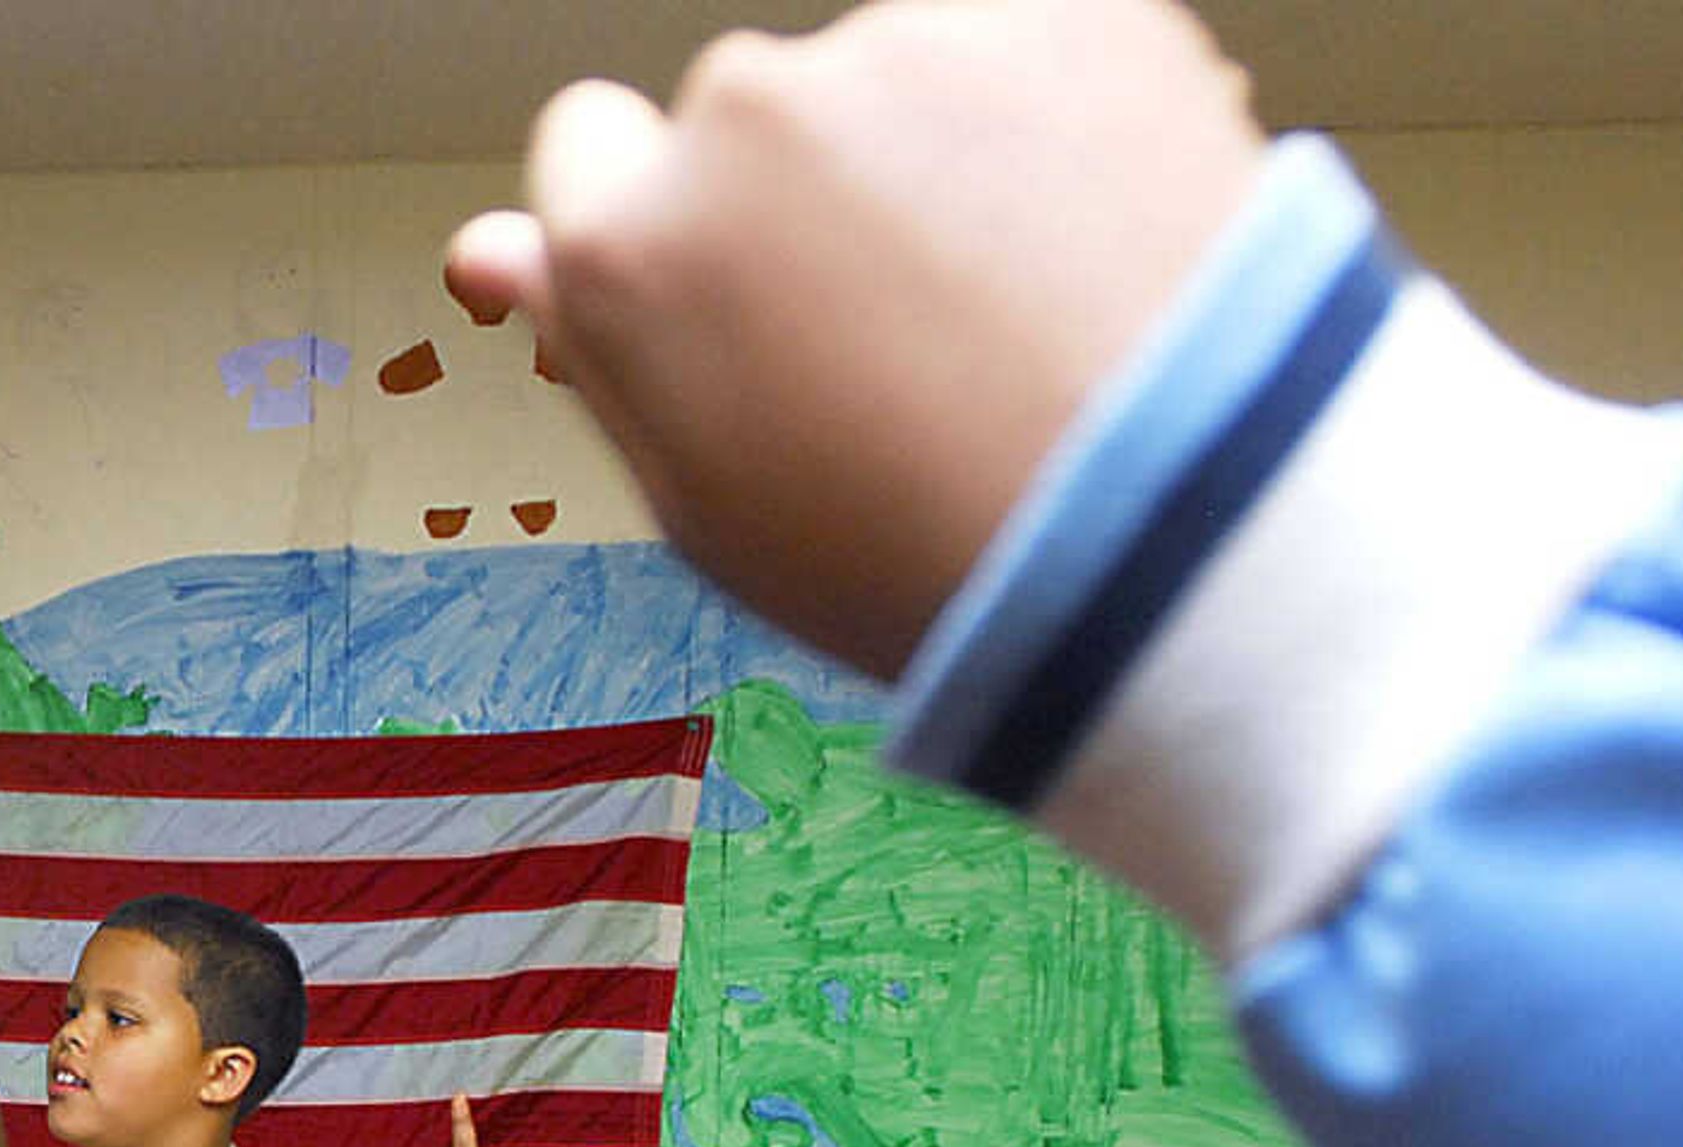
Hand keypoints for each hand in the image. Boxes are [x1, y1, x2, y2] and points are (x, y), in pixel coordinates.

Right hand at [440, 0, 1266, 676]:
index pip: (589, 147)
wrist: (1187, 532)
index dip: (664, 222)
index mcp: (630, 242)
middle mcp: (747, 113)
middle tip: (910, 337)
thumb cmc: (930, 555)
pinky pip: (1039, 44)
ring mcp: (915, 47)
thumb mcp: (705, 500)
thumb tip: (495, 251)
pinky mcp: (1073, 11)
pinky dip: (1065, 118)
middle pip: (750, 113)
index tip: (739, 289)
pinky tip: (1098, 248)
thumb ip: (593, 347)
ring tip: (1025, 308)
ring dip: (944, 152)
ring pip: (901, 77)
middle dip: (808, 191)